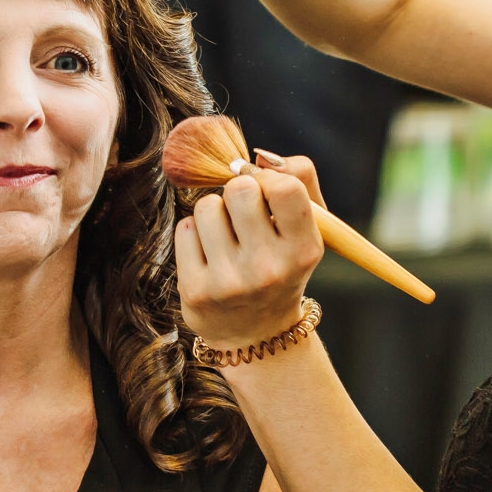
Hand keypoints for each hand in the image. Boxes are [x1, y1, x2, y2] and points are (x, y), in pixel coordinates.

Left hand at [177, 166, 326, 348]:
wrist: (257, 333)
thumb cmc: (282, 263)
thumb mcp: (306, 230)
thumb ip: (299, 180)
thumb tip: (260, 158)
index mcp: (303, 251)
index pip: (286, 188)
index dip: (270, 179)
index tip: (266, 192)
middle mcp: (269, 269)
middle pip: (240, 189)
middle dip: (239, 191)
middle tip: (243, 212)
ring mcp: (230, 282)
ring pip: (207, 206)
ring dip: (214, 212)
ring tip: (226, 235)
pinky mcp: (196, 290)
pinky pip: (184, 229)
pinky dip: (195, 234)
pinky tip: (210, 254)